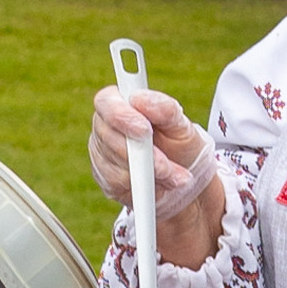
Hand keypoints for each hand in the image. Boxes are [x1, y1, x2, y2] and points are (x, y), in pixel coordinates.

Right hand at [88, 85, 221, 227]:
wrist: (185, 180)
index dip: (121, 115)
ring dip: (148, 175)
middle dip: (142, 154)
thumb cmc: (180, 145)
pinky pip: (117, 185)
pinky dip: (143, 188)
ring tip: (173, 177)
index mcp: (120, 104)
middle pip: (109, 137)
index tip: (144, 129)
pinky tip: (161, 187)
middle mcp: (105, 127)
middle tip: (167, 166)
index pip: (106, 102)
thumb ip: (165, 109)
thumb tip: (140, 99)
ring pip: (115, 165)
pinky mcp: (105, 180)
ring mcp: (101, 154)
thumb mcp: (181, 126)